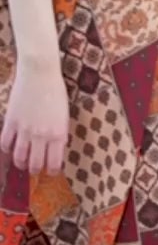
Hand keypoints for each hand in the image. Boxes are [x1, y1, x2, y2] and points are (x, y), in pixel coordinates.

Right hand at [0, 56, 69, 174]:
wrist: (40, 73)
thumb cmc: (56, 91)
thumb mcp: (64, 115)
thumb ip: (59, 133)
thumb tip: (56, 148)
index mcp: (58, 134)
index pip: (54, 163)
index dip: (53, 171)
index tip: (51, 171)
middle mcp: (41, 135)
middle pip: (35, 164)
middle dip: (36, 170)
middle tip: (35, 169)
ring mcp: (25, 130)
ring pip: (19, 157)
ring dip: (20, 163)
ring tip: (22, 162)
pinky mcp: (11, 121)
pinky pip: (5, 143)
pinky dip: (7, 148)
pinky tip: (10, 147)